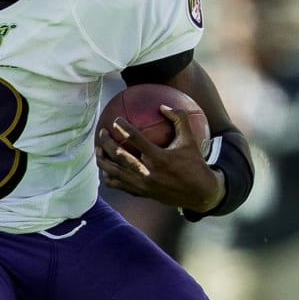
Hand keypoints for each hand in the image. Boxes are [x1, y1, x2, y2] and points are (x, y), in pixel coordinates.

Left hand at [96, 106, 222, 211]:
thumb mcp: (190, 140)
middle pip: (118, 156)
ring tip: (98, 150)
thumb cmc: (195, 164)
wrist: (199, 194)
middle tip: (102, 132)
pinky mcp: (141, 194)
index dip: (123, 128)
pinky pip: (119, 185)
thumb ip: (179, 119)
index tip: (115, 120)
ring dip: (103, 160)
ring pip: (114, 173)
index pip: (135, 139)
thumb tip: (163, 105)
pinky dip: (110, 176)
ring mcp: (142, 185)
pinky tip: (108, 168)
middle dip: (106, 142)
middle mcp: (147, 173)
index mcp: (159, 158)